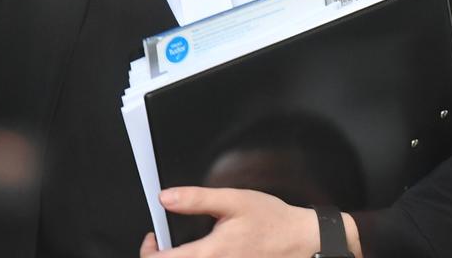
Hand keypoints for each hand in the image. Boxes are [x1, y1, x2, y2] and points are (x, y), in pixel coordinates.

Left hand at [138, 187, 356, 257]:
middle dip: (162, 257)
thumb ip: (197, 199)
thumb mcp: (234, 200)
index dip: (149, 252)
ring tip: (181, 248)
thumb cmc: (272, 220)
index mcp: (211, 253)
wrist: (302, 241)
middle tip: (162, 243)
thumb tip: (165, 198)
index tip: (152, 237)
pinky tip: (203, 253)